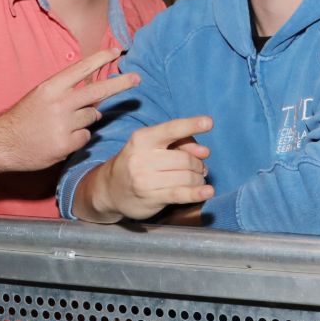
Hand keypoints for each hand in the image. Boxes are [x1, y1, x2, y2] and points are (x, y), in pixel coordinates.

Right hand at [0, 48, 139, 171]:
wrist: (2, 143)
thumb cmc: (23, 118)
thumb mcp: (41, 96)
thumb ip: (67, 92)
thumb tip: (96, 98)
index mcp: (51, 87)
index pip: (81, 69)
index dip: (100, 59)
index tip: (117, 51)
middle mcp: (59, 103)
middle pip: (98, 91)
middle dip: (120, 83)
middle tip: (137, 78)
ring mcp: (63, 124)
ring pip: (92, 117)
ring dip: (85, 120)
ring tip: (62, 124)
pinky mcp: (66, 144)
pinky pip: (86, 136)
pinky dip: (78, 138)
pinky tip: (61, 138)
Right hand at [92, 114, 215, 221]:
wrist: (110, 189)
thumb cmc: (138, 163)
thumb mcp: (152, 147)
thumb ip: (180, 144)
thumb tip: (204, 152)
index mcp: (142, 139)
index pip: (171, 129)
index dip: (191, 124)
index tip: (209, 122)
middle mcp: (141, 158)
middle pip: (184, 158)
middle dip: (198, 164)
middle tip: (200, 168)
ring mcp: (145, 179)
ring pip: (186, 176)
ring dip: (198, 179)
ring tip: (197, 180)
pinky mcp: (151, 197)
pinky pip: (180, 194)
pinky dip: (197, 193)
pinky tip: (208, 191)